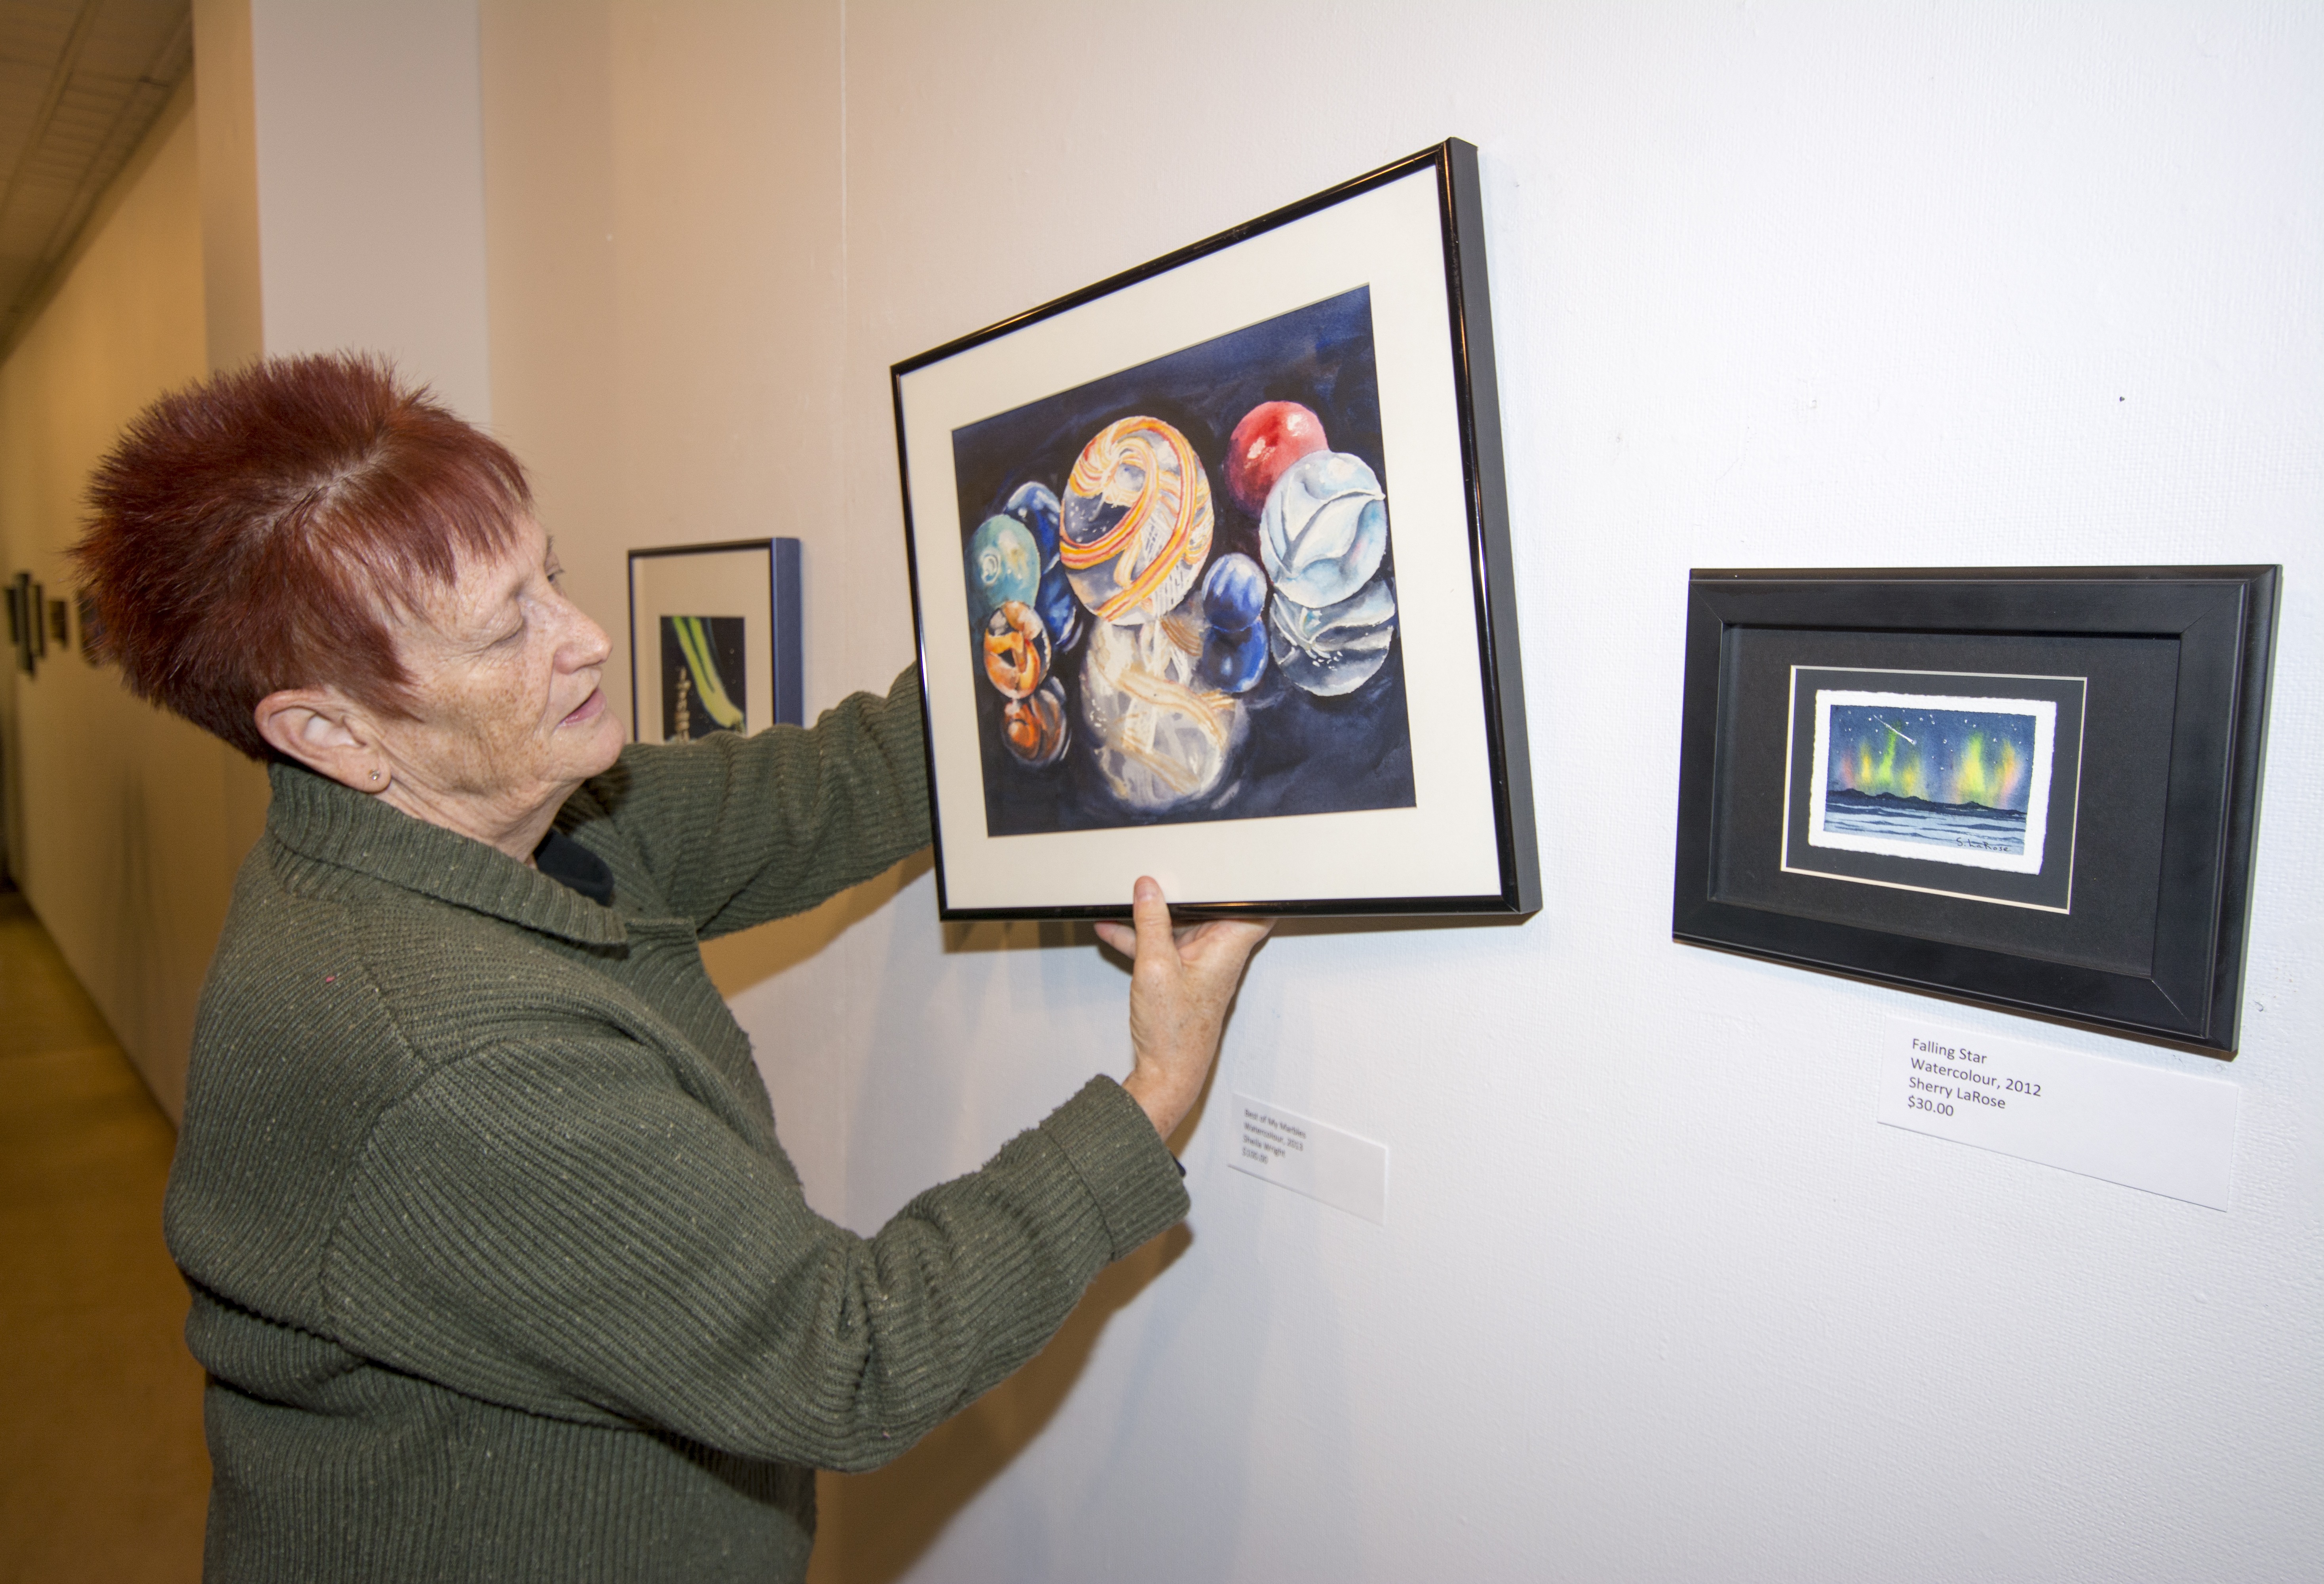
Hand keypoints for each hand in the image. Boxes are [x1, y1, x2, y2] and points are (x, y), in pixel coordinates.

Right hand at [1094, 877, 1273, 1139]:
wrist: (1166, 1073)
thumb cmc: (1174, 1033)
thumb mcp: (1154, 967)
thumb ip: (1151, 923)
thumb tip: (1148, 888)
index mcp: (1227, 946)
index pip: (1254, 905)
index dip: (1247, 882)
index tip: (1231, 861)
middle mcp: (1219, 953)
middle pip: (1208, 909)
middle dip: (1184, 891)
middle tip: (1161, 874)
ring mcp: (1199, 964)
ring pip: (1180, 926)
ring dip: (1153, 915)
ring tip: (1125, 899)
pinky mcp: (1180, 974)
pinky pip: (1162, 945)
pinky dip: (1141, 936)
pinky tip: (1114, 927)